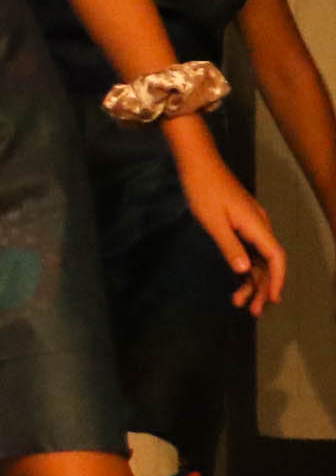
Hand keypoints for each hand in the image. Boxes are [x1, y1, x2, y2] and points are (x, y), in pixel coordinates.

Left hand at [180, 146, 285, 314]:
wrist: (199, 164)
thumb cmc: (203, 190)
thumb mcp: (212, 221)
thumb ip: (229, 245)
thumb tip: (244, 270)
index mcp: (256, 225)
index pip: (276, 257)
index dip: (277, 280)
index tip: (273, 299)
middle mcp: (259, 225)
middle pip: (269, 261)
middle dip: (264, 287)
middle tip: (254, 311)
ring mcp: (251, 224)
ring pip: (259, 258)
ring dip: (253, 280)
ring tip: (240, 302)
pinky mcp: (241, 223)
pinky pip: (250, 249)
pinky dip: (245, 266)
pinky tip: (239, 281)